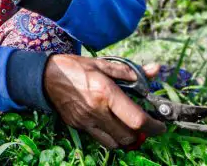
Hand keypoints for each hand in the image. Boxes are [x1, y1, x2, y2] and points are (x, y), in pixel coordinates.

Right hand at [43, 54, 166, 149]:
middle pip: (129, 136)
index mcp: (106, 93)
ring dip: (127, 138)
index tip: (161, 126)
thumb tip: (154, 71)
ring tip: (129, 127)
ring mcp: (87, 121)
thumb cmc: (76, 67)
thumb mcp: (103, 64)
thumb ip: (131, 71)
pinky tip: (112, 126)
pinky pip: (101, 140)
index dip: (154, 127)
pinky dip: (112, 138)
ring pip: (116, 143)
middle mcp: (98, 111)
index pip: (137, 120)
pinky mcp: (79, 127)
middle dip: (142, 134)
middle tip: (146, 125)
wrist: (46, 76)